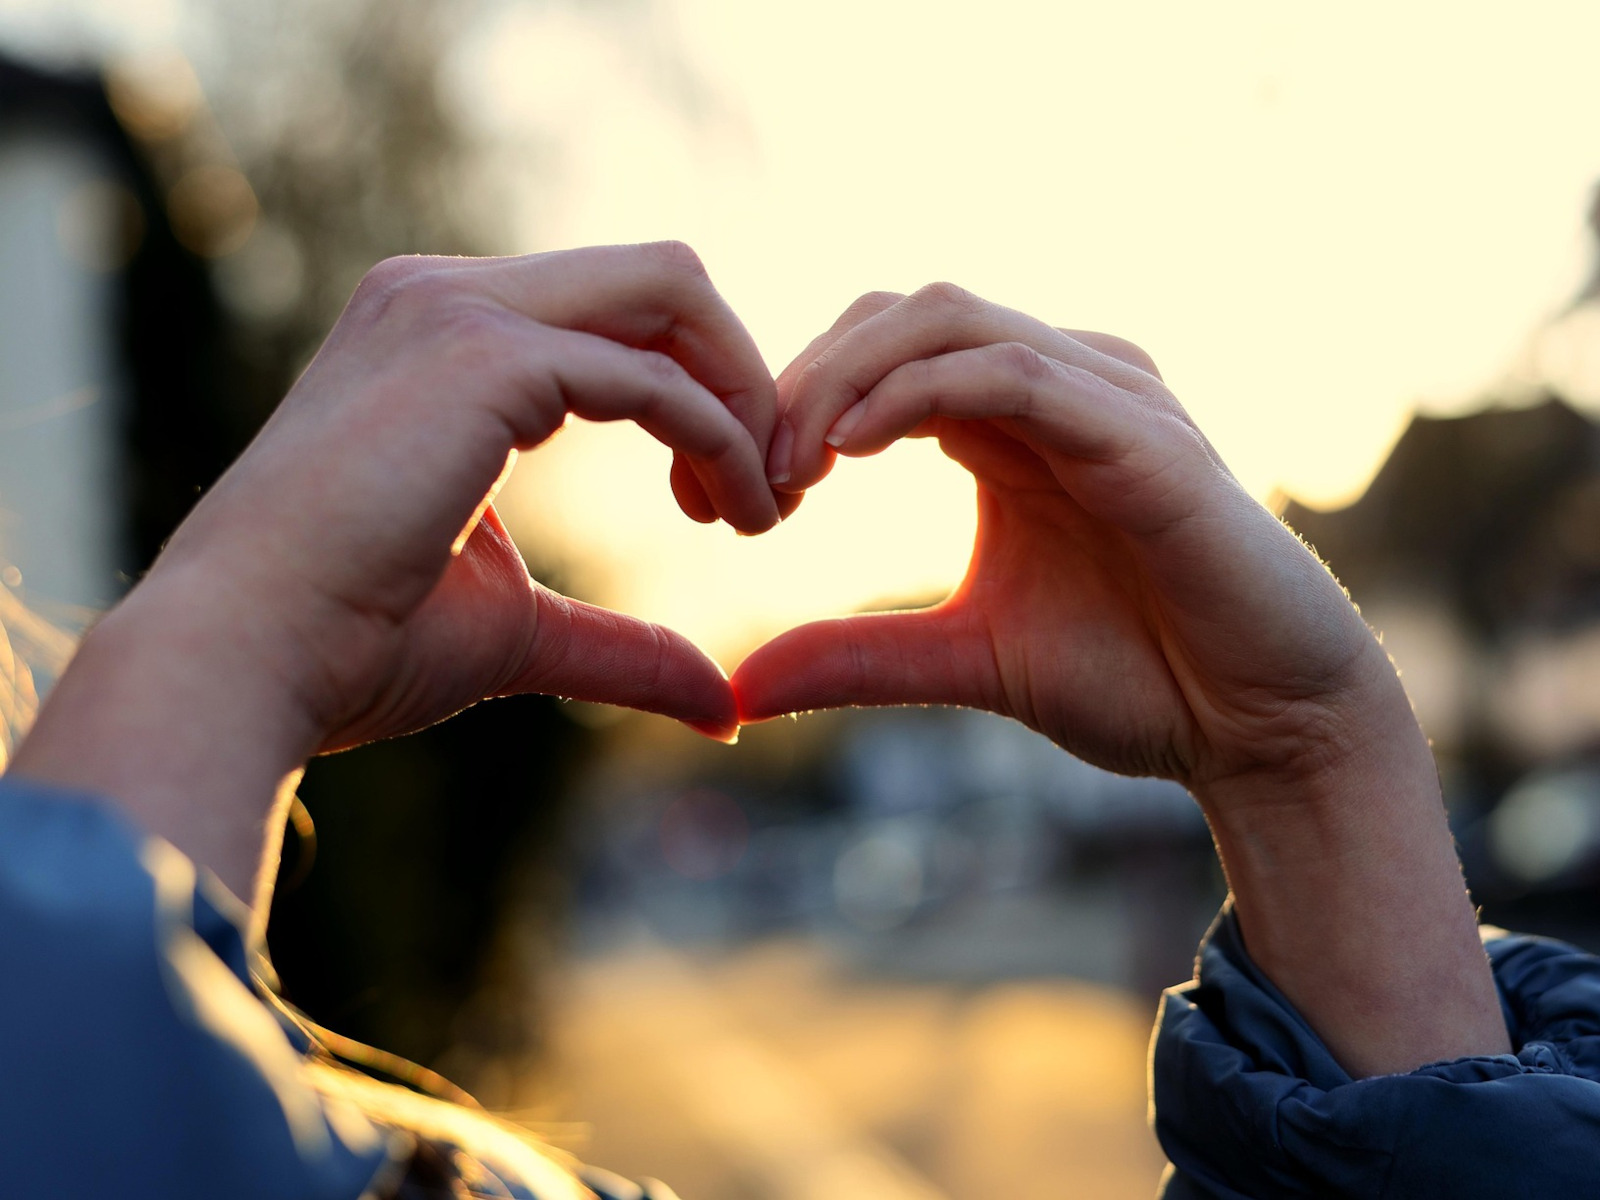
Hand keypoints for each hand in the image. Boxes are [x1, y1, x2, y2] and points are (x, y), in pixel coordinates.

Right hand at [15, 242, 784, 903]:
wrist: (248, 658)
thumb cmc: (357, 644)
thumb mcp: (519, 630)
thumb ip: (619, 645)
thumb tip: (721, 704)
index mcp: (443, 332)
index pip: (619, 313)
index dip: (698, 392)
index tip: (719, 500)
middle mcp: (445, 294)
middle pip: (663, 279)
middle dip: (739, 378)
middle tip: (767, 492)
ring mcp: (458, 311)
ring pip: (672, 291)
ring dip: (742, 397)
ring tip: (759, 509)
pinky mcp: (481, 356)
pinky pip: (652, 377)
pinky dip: (718, 437)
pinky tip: (733, 514)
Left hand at [736, 283, 1384, 792]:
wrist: (1262, 727)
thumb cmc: (1138, 679)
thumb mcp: (965, 661)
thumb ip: (859, 656)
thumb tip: (740, 685)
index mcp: (1007, 426)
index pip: (873, 360)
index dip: (782, 409)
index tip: (713, 498)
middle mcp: (1053, 389)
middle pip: (893, 319)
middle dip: (796, 384)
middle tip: (733, 479)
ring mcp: (1103, 397)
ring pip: (946, 319)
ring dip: (845, 379)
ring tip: (785, 467)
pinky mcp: (1141, 433)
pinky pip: (1015, 372)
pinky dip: (922, 392)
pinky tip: (853, 450)